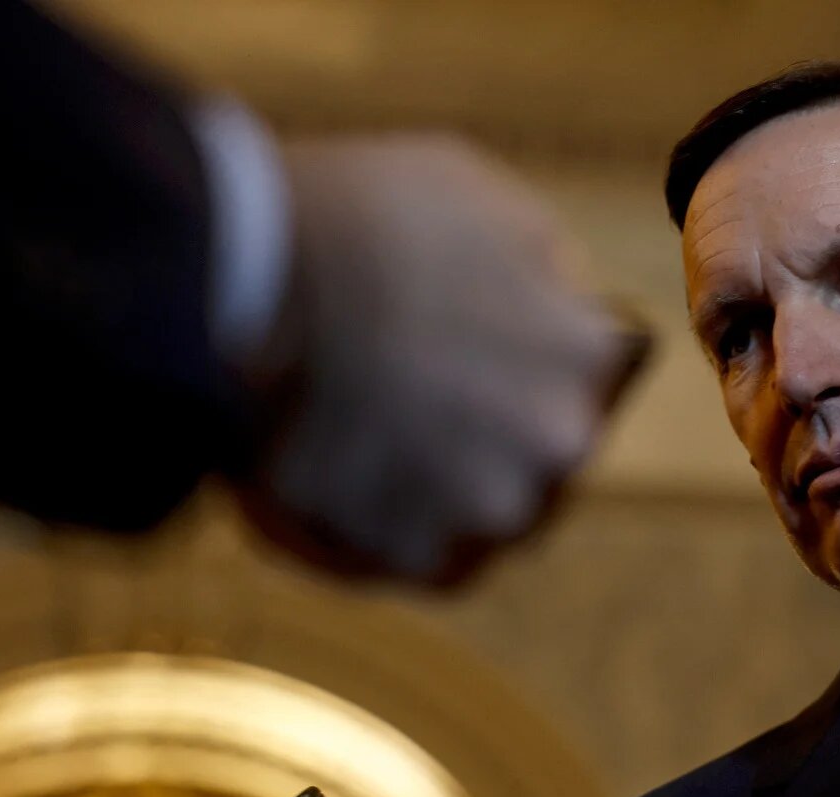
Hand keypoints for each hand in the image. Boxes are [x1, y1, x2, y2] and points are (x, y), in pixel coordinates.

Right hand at [234, 134, 630, 585]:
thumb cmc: (362, 215)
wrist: (242, 273)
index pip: (597, 369)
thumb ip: (544, 267)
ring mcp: (489, 506)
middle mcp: (560, 441)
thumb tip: (562, 302)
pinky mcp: (414, 554)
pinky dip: (393, 521)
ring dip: (449, 480)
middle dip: (500, 423)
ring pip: (490, 506)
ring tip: (382, 428)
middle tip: (427, 386)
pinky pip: (423, 550)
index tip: (487, 338)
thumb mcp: (485, 199)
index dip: (538, 351)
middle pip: (546, 447)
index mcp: (589, 352)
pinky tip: (354, 469)